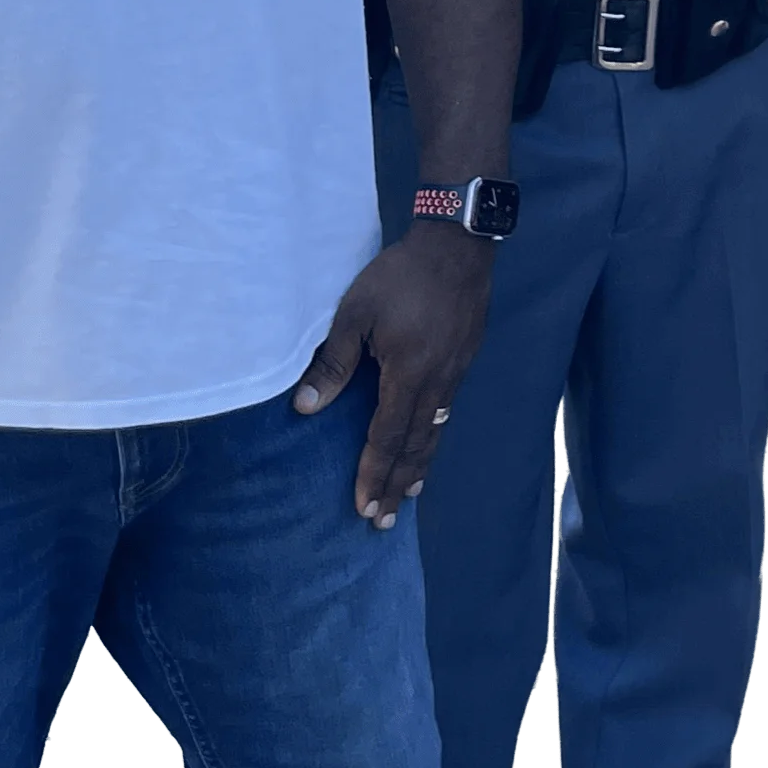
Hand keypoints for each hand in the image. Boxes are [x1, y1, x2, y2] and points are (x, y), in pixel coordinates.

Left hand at [293, 222, 493, 525]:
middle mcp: (436, 382)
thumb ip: (332, 362)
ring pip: (434, 432)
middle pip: (415, 446)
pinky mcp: (463, 361)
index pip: (387, 437)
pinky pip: (446, 413)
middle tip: (384, 522)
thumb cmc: (400, 276)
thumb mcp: (355, 313)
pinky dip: (433, 439)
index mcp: (408, 374)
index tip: (364, 507)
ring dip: (418, 467)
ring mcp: (454, 373)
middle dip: (397, 485)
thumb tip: (304, 408)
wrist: (457, 246)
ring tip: (407, 496)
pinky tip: (426, 444)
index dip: (374, 474)